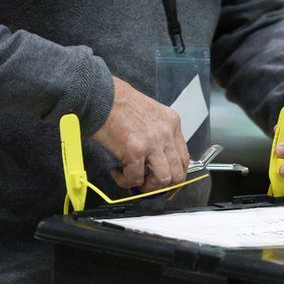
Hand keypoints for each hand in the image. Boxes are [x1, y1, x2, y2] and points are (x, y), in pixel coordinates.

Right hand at [92, 77, 189, 191]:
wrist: (99, 94)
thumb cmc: (118, 101)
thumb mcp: (150, 113)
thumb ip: (159, 134)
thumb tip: (157, 160)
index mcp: (172, 123)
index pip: (184, 158)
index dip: (177, 176)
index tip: (169, 186)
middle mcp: (166, 133)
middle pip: (177, 173)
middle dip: (164, 187)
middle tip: (150, 188)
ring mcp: (152, 142)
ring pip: (162, 180)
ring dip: (148, 187)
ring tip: (134, 181)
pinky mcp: (135, 150)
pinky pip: (136, 178)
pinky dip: (125, 181)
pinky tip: (117, 172)